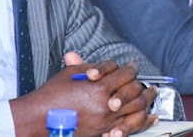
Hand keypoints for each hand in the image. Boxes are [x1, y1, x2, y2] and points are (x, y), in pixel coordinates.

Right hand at [9, 54, 157, 136]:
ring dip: (148, 100)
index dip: (131, 68)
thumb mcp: (71, 73)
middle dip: (142, 84)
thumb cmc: (52, 95)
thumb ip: (90, 65)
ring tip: (154, 94)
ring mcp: (106, 120)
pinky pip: (131, 126)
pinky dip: (143, 121)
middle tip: (147, 81)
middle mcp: (106, 103)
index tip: (133, 66)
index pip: (125, 73)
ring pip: (136, 108)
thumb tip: (102, 62)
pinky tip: (151, 116)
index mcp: (99, 86)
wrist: (38, 120)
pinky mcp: (104, 131)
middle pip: (135, 91)